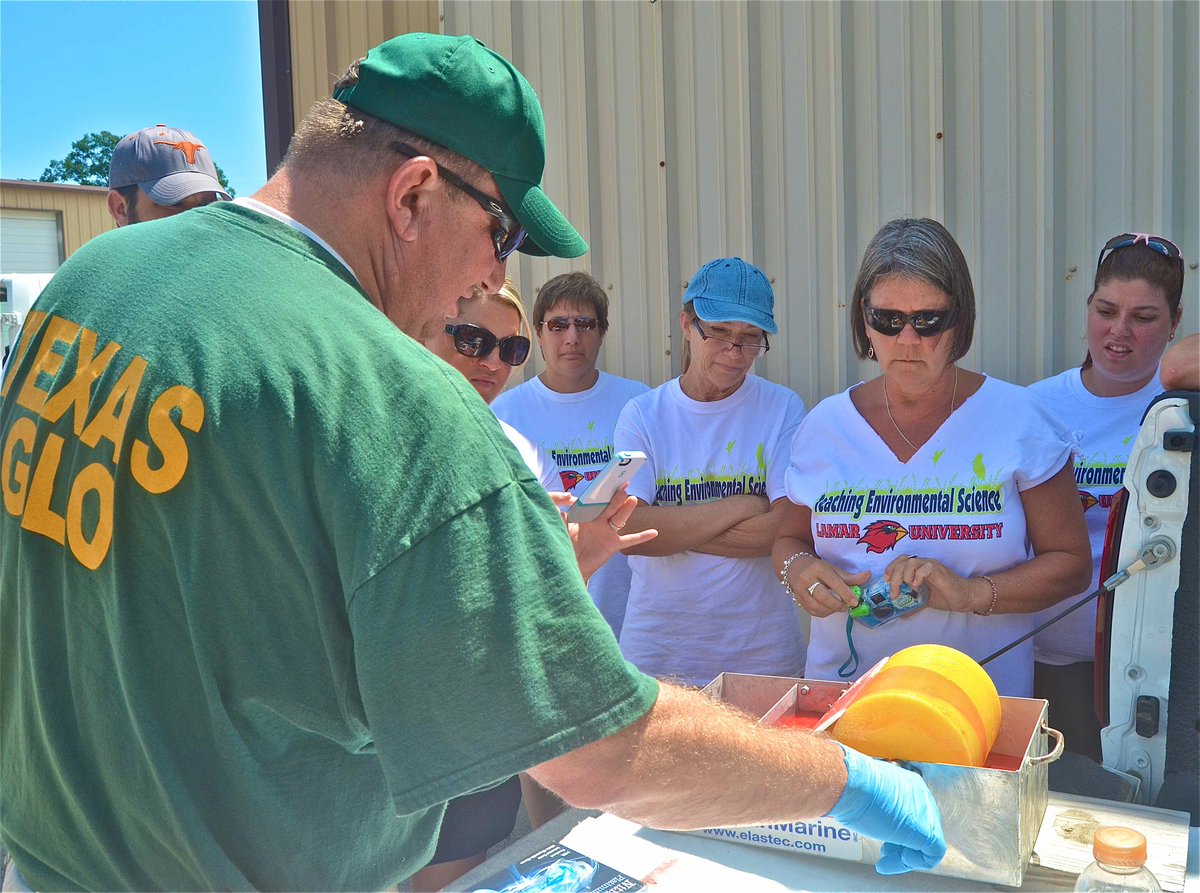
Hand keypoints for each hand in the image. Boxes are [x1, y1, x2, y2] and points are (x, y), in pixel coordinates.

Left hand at [550, 486, 657, 581]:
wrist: (572, 566)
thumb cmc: (565, 547)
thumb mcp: (562, 531)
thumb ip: (563, 520)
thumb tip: (562, 508)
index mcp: (586, 515)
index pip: (595, 500)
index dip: (600, 491)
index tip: (606, 480)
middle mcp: (598, 521)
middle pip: (609, 506)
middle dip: (616, 496)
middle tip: (623, 485)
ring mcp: (607, 532)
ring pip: (619, 518)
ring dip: (626, 509)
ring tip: (632, 499)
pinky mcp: (613, 545)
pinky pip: (629, 540)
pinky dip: (642, 536)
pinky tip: (654, 532)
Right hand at [788, 557, 869, 617]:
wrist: (795, 567)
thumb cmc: (817, 568)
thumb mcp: (833, 569)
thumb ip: (850, 576)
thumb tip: (868, 576)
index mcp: (818, 568)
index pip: (834, 582)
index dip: (845, 593)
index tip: (854, 602)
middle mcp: (807, 578)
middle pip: (823, 596)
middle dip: (837, 605)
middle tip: (846, 607)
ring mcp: (799, 589)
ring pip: (816, 606)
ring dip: (830, 610)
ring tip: (838, 608)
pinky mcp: (797, 598)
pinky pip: (811, 611)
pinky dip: (822, 613)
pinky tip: (829, 610)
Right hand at [825, 744, 945, 874]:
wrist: (850, 783)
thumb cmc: (850, 785)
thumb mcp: (865, 791)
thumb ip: (876, 802)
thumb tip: (871, 813)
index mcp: (909, 784)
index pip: (913, 813)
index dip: (899, 829)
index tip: (883, 839)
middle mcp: (921, 796)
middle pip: (921, 827)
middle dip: (902, 844)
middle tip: (884, 852)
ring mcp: (926, 814)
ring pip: (927, 843)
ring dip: (904, 856)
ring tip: (885, 862)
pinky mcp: (927, 832)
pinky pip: (932, 855)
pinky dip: (915, 862)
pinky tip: (894, 860)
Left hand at [882, 554, 980, 613]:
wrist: (964, 598)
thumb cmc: (945, 596)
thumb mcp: (924, 600)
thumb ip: (913, 604)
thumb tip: (902, 615)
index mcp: (918, 568)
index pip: (900, 561)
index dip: (890, 568)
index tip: (886, 581)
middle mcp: (923, 563)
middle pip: (902, 561)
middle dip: (893, 576)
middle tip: (894, 592)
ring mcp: (931, 566)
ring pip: (911, 562)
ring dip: (904, 576)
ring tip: (908, 588)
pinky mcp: (939, 571)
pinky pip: (925, 568)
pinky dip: (918, 576)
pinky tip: (917, 586)